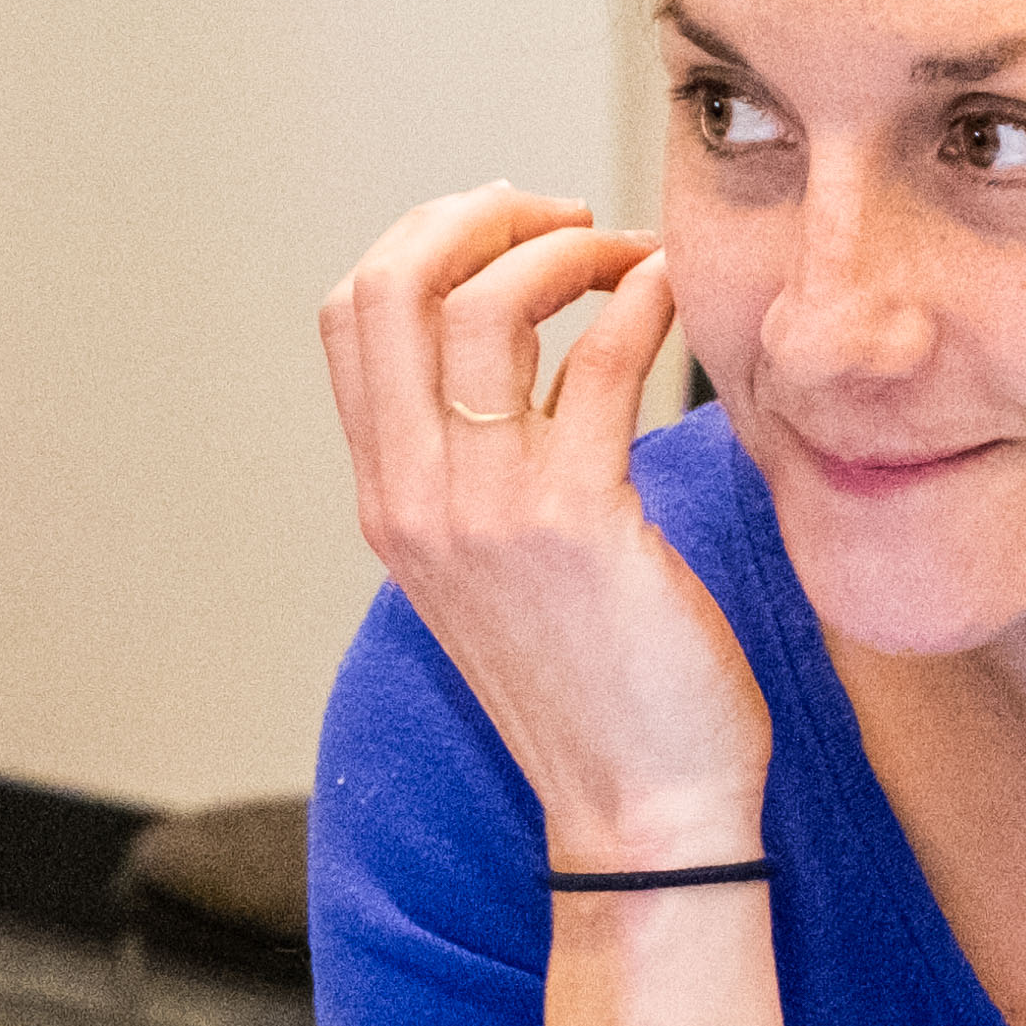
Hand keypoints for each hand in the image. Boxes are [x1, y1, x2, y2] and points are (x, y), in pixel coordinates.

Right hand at [321, 185, 764, 865]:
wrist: (641, 809)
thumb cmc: (599, 687)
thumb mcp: (498, 569)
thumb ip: (483, 469)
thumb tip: (523, 354)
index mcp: (387, 500)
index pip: (349, 317)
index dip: (423, 242)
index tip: (507, 234)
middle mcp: (412, 499)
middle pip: (388, 284)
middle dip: (477, 216)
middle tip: (562, 216)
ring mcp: (483, 512)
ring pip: (488, 304)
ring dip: (569, 248)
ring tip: (628, 257)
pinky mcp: (575, 524)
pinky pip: (600, 359)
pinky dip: (642, 301)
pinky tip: (676, 297)